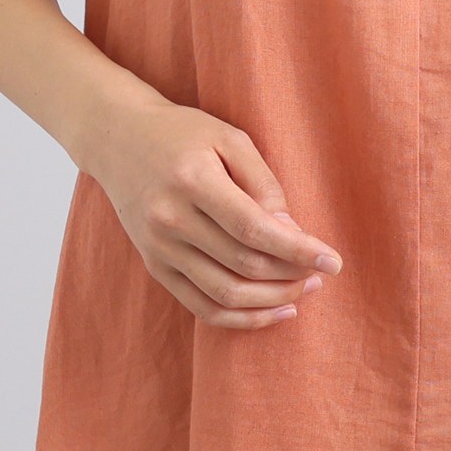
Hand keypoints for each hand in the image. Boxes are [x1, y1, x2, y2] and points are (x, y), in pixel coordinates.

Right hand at [71, 85, 341, 327]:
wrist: (118, 138)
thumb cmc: (183, 133)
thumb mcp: (229, 138)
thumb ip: (263, 182)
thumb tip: (290, 231)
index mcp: (192, 180)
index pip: (254, 229)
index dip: (298, 251)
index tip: (332, 261)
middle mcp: (170, 219)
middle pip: (243, 264)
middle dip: (291, 275)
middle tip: (321, 273)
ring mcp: (158, 247)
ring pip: (224, 294)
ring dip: (271, 301)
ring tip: (303, 290)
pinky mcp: (154, 265)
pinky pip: (200, 306)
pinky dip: (240, 317)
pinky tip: (273, 310)